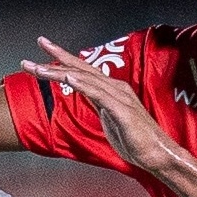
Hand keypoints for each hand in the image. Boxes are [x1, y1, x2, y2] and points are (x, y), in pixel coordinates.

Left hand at [21, 38, 179, 174]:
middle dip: (57, 55)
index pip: (83, 71)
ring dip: (60, 71)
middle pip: (81, 68)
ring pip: (85, 78)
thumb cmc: (136, 140)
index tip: (44, 50)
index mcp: (111, 90)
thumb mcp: (111, 119)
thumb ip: (100, 105)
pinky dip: (82, 84)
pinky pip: (98, 94)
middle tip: (39, 42)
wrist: (157, 154)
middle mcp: (115, 88)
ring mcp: (119, 97)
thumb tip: (89, 98)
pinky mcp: (121, 110)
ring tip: (39, 68)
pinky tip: (69, 77)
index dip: (63, 59)